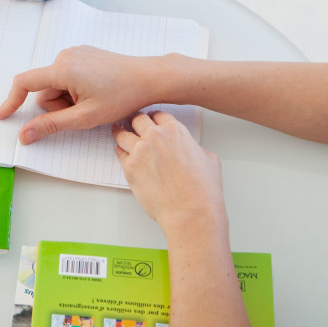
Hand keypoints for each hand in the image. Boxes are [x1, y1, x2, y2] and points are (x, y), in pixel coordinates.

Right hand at [0, 46, 158, 143]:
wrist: (149, 78)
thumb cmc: (122, 96)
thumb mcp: (85, 117)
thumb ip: (51, 125)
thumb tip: (25, 135)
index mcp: (62, 68)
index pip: (25, 83)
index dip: (11, 101)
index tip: (2, 116)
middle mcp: (65, 56)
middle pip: (44, 89)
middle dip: (58, 106)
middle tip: (84, 111)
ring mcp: (75, 53)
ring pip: (57, 85)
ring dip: (68, 99)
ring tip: (93, 101)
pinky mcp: (84, 55)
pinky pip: (68, 76)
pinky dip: (75, 90)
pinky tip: (97, 92)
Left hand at [113, 111, 226, 231]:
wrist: (191, 212)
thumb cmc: (202, 190)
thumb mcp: (209, 159)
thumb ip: (195, 148)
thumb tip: (191, 150)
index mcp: (175, 130)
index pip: (158, 115)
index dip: (154, 118)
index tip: (150, 120)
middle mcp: (154, 136)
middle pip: (138, 120)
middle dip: (136, 121)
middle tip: (132, 124)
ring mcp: (139, 151)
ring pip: (123, 134)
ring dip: (122, 133)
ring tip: (119, 132)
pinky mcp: (129, 168)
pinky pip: (119, 154)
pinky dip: (120, 152)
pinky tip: (121, 152)